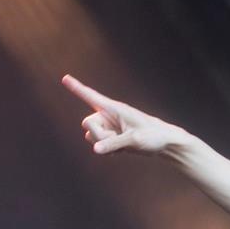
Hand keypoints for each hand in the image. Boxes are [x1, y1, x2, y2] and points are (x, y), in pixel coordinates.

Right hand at [62, 75, 191, 156]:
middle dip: (97, 135)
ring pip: (91, 137)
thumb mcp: (133, 140)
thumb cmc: (153, 136)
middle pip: (87, 124)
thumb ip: (113, 144)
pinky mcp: (112, 138)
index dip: (77, 88)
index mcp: (114, 108)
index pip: (91, 96)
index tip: (65, 78)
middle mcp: (109, 116)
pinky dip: (107, 151)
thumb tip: (95, 150)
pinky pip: (99, 146)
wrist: (165, 143)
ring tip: (123, 145)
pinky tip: (122, 151)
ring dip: (103, 144)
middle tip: (115, 140)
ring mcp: (110, 127)